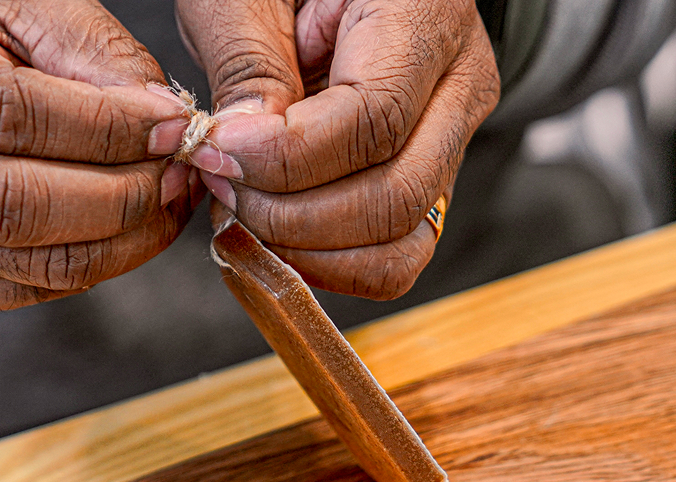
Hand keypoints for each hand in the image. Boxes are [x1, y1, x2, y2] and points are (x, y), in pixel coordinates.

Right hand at [0, 0, 203, 319]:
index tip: (169, 124)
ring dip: (121, 241)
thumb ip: (77, 42)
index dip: (101, 128)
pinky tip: (125, 230)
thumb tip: (158, 112)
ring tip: (166, 203)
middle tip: (178, 175)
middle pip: (10, 203)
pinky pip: (23, 290)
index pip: (1, 111)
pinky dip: (92, 265)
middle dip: (119, 195)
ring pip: (25, 262)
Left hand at [175, 0, 499, 299]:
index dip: (288, 157)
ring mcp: (453, 140)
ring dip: (313, 252)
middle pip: (398, 196)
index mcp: (424, 15)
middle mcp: (459, 84)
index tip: (217, 153)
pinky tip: (277, 235)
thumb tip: (242, 153)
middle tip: (224, 189)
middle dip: (294, 216)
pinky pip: (395, 252)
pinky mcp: (430, 179)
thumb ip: (250, 64)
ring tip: (245, 216)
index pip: (375, 119)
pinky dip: (332, 263)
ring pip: (404, 242)